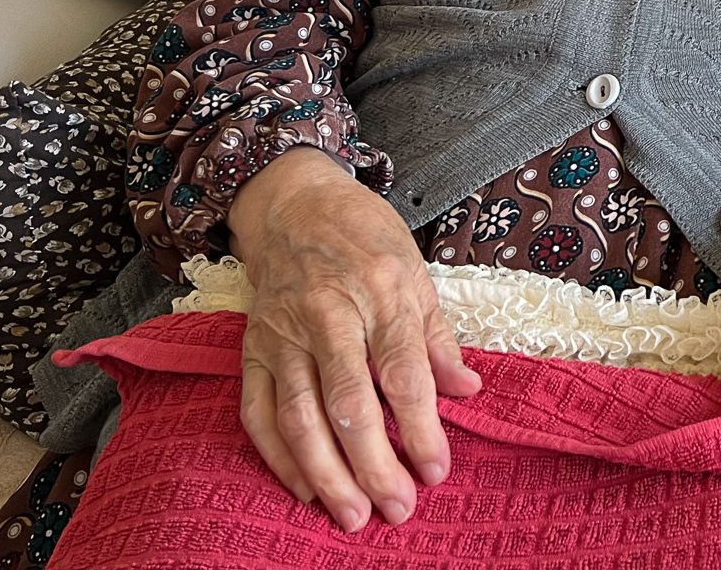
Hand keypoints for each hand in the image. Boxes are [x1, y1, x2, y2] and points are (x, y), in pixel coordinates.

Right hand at [226, 148, 480, 532]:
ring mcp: (283, 334)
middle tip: (397, 509)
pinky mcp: (251, 349)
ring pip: (299, 416)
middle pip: (349, 403)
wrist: (294, 205)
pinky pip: (259, 412)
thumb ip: (438, 338)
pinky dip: (279, 456)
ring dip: (326, 474)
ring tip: (352, 515)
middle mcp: (329, 315)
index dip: (420, 428)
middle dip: (373, 465)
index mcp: (382, 293)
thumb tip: (468, 389)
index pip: (403, 373)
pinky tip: (306, 488)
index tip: (436, 470)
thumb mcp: (416, 273)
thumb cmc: (365, 238)